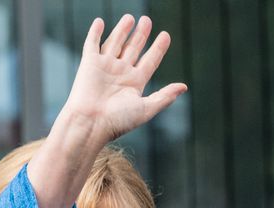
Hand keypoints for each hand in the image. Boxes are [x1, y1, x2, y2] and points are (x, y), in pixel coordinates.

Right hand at [61, 15, 187, 145]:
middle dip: (141, 35)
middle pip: (133, 49)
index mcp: (135, 83)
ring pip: (115, 43)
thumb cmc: (118, 121)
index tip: (165, 35)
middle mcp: (121, 73)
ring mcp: (105, 67)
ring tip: (130, 18)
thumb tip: (184, 87)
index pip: (150, 61)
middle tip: (147, 20)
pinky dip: (95, 32)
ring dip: (122, 30)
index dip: (158, 48)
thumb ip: (164, 96)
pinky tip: (99, 21)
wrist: (90, 123)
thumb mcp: (146, 108)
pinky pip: (92, 44)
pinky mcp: (89, 63)